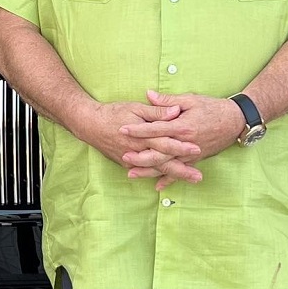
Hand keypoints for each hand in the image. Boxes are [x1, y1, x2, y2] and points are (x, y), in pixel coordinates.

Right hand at [78, 100, 201, 179]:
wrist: (89, 124)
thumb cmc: (112, 112)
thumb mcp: (135, 107)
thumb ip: (156, 112)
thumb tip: (176, 111)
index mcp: (141, 135)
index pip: (164, 142)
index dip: (181, 146)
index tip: (197, 148)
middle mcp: (136, 150)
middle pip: (162, 161)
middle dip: (181, 169)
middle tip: (198, 175)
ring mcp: (130, 159)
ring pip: (155, 169)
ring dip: (173, 175)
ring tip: (189, 178)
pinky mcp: (126, 163)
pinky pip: (144, 171)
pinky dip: (156, 176)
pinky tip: (167, 181)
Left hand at [118, 90, 245, 188]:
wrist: (235, 121)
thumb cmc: (212, 107)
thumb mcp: (190, 100)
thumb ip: (167, 100)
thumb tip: (148, 95)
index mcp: (183, 126)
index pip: (156, 129)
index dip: (138, 129)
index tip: (123, 129)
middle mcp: (186, 143)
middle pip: (159, 152)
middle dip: (140, 155)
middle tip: (123, 156)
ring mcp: (191, 153)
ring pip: (167, 165)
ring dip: (149, 171)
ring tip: (131, 173)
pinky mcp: (196, 159)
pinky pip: (180, 171)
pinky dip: (168, 179)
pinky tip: (157, 186)